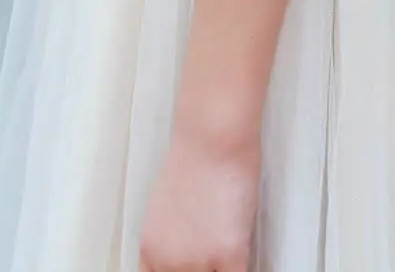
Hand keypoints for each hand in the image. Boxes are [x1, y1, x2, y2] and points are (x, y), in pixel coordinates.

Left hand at [138, 127, 259, 271]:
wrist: (212, 136)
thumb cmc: (192, 157)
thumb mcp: (164, 207)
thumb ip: (171, 239)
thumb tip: (184, 250)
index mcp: (151, 249)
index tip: (190, 268)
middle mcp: (170, 261)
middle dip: (202, 270)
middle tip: (212, 260)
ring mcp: (200, 261)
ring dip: (221, 268)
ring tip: (228, 258)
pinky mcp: (229, 254)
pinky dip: (241, 269)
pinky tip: (243, 258)